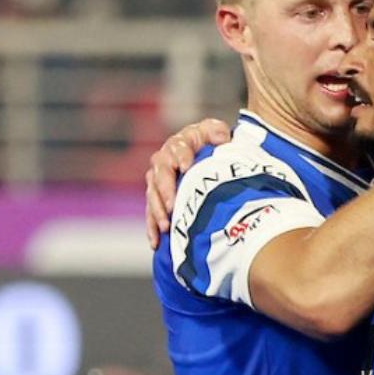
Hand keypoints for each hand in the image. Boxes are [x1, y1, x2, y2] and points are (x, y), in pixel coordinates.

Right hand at [146, 119, 231, 248]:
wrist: (206, 154)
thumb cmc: (211, 142)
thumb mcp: (215, 132)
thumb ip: (216, 132)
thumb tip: (222, 137)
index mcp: (178, 144)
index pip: (176, 148)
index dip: (180, 156)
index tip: (186, 167)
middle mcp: (163, 162)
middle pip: (160, 176)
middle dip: (166, 191)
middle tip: (173, 206)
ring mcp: (158, 182)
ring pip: (154, 197)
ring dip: (158, 212)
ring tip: (166, 226)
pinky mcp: (158, 200)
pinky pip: (151, 214)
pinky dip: (152, 228)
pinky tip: (155, 242)